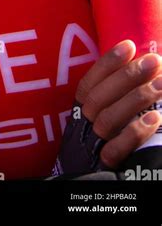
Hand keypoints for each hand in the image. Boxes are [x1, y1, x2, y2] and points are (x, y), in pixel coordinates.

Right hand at [76, 39, 161, 168]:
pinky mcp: (106, 169)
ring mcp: (93, 147)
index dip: (107, 63)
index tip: (128, 45)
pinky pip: (118, 150)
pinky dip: (136, 132)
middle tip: (154, 61)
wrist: (88, 189)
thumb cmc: (101, 147)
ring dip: (138, 98)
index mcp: (79, 113)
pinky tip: (155, 118)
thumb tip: (140, 68)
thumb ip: (113, 99)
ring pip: (109, 119)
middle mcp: (83, 127)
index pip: (89, 83)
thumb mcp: (100, 121)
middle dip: (128, 76)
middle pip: (100, 98)